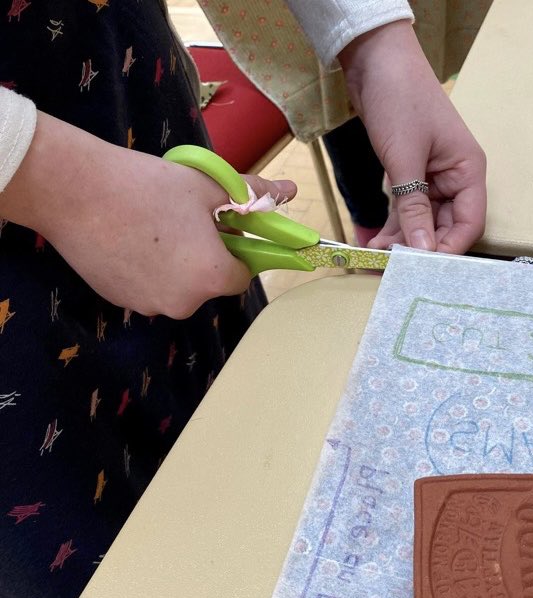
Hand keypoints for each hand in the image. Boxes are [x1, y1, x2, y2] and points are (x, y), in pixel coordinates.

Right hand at [0, 112, 296, 317]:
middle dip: (205, 258)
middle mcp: (184, 302)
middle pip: (210, 284)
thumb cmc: (146, 185)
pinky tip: (129, 240)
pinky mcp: (121, 302)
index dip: (236, 253)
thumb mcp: (206, 185)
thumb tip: (291, 190)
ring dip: (176, 266)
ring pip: (179, 288)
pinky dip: (148, 271)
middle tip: (182, 222)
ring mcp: (150, 306)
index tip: (220, 230)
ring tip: (151, 228)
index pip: (241, 277)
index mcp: (210, 277)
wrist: (71, 190)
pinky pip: (149, 289)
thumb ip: (253, 194)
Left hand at [339, 21, 485, 254]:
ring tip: (377, 260)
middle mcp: (454, 178)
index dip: (449, 249)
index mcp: (467, 170)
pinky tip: (375, 242)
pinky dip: (393, 226)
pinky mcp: (411, 176)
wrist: (374, 60)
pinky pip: (406, 210)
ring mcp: (432, 178)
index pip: (469, 223)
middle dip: (421, 249)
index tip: (425, 269)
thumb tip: (422, 249)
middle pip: (445, 227)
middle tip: (395, 269)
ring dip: (403, 241)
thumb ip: (413, 206)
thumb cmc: (400, 98)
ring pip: (423, 222)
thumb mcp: (405, 157)